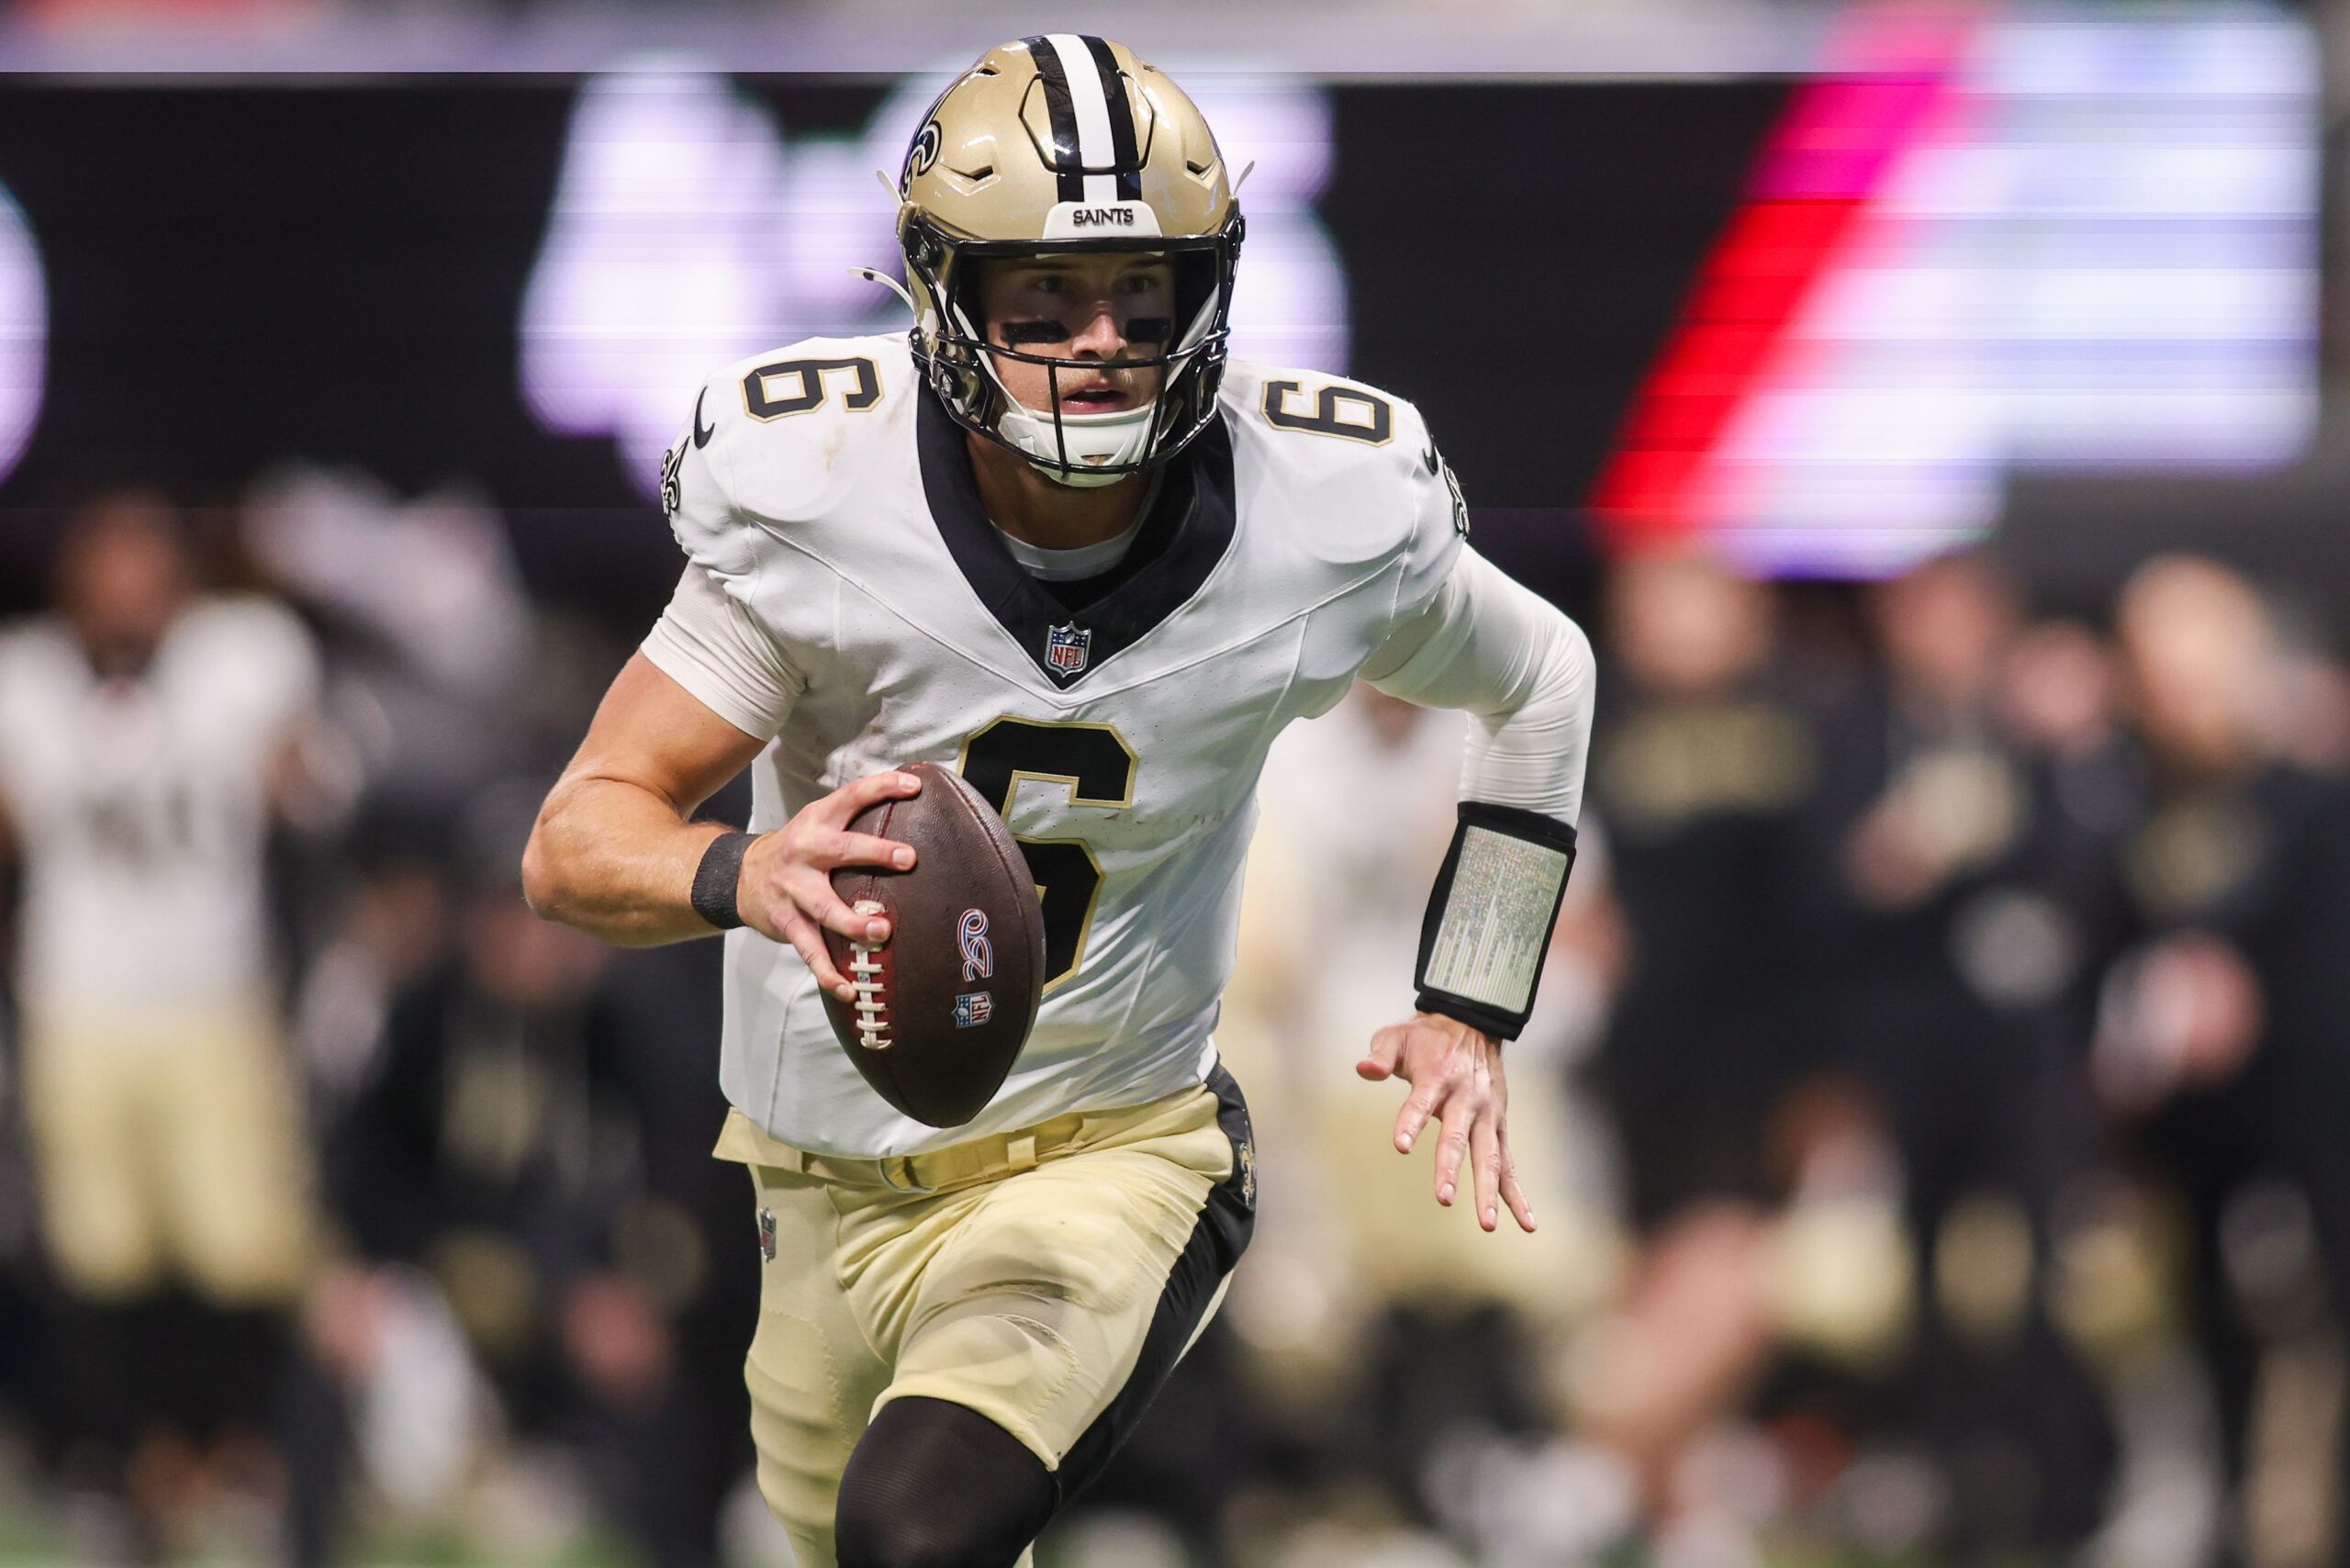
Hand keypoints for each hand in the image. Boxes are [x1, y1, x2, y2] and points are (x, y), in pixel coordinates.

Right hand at [737, 770, 921, 1001]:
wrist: (739, 876)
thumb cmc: (798, 850)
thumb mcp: (818, 823)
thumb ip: (854, 820)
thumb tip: (909, 801)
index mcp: (817, 821)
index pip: (851, 796)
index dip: (882, 788)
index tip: (914, 787)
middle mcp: (804, 852)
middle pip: (841, 850)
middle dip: (875, 854)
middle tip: (907, 859)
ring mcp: (793, 890)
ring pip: (825, 908)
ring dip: (853, 922)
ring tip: (881, 932)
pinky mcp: (787, 922)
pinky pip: (810, 951)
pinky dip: (828, 973)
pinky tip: (849, 989)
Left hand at [1357, 1011, 1535, 1233]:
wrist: (1474, 1025)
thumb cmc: (1426, 1038)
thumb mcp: (1397, 1037)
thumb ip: (1380, 1055)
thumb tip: (1363, 1069)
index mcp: (1437, 1076)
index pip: (1419, 1103)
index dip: (1410, 1123)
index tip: (1400, 1145)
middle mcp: (1466, 1099)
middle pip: (1457, 1137)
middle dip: (1450, 1168)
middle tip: (1444, 1199)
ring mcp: (1487, 1115)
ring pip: (1489, 1157)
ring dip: (1489, 1191)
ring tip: (1487, 1224)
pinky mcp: (1499, 1127)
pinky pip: (1509, 1164)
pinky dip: (1517, 1194)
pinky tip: (1527, 1224)